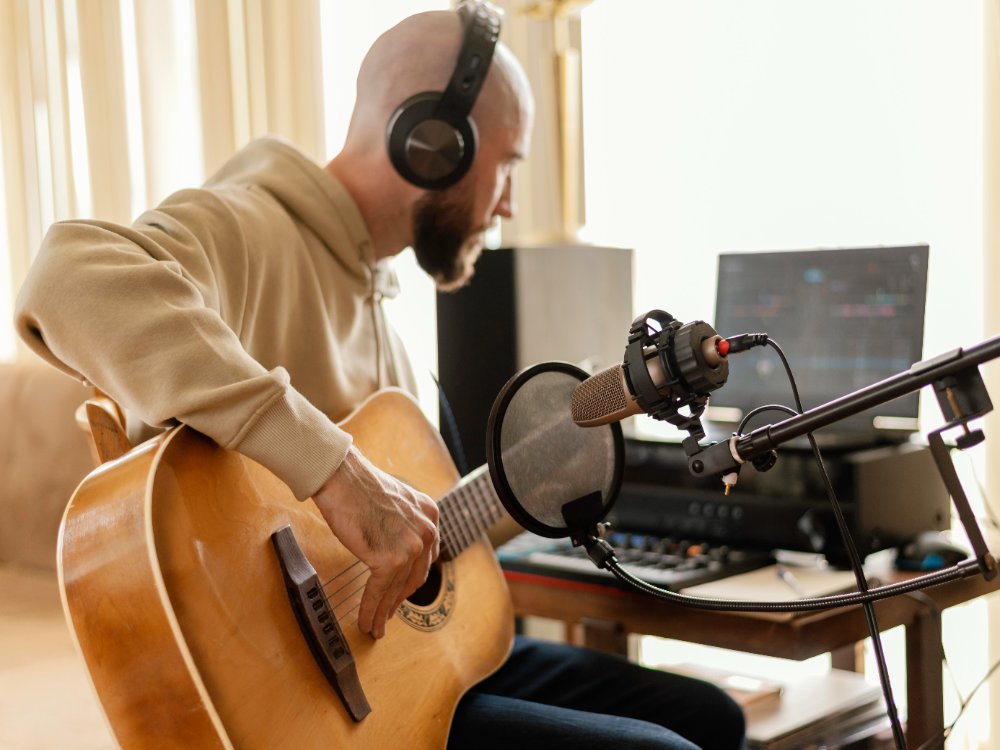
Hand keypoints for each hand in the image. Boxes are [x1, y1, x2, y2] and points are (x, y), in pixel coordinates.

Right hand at [312, 446, 439, 638]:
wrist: (341, 477)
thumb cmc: (358, 485)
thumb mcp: (395, 502)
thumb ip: (402, 524)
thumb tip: (392, 547)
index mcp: (430, 514)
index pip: (426, 557)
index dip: (412, 579)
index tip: (402, 593)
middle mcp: (427, 530)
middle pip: (414, 577)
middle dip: (399, 600)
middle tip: (388, 614)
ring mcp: (411, 546)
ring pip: (396, 589)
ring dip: (384, 611)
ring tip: (376, 625)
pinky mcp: (389, 559)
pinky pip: (379, 591)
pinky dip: (371, 609)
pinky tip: (366, 621)